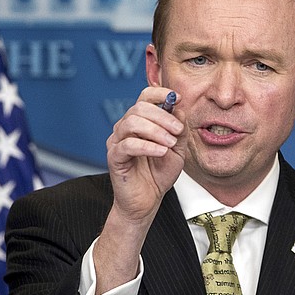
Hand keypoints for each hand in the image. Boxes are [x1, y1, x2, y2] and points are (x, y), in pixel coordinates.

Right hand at [94, 88, 186, 294]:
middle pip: (139, 108)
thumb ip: (179, 130)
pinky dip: (147, 146)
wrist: (147, 201)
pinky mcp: (114, 157)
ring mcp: (117, 141)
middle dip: (162, 116)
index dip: (160, 93)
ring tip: (170, 144)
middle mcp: (125, 127)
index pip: (145, 96)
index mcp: (140, 122)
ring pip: (131, 123)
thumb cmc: (159, 174)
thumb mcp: (177, 149)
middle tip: (177, 131)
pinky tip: (161, 152)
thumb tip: (180, 108)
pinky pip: (128, 145)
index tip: (177, 98)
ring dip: (155, 130)